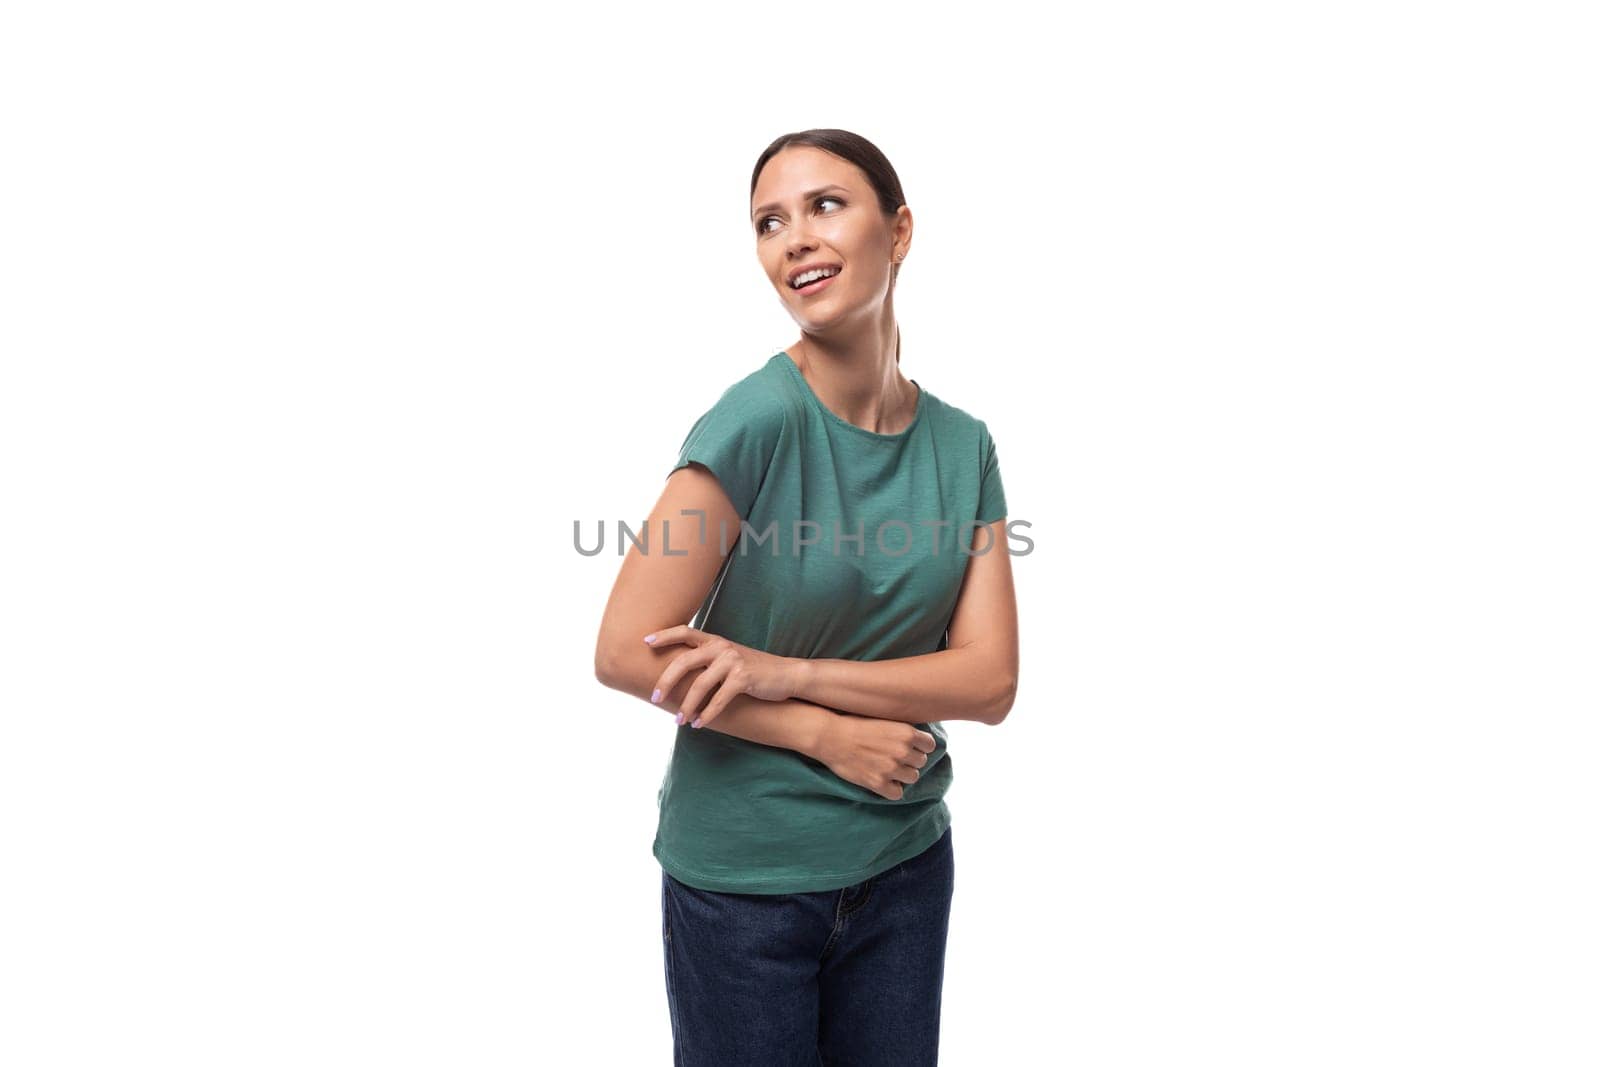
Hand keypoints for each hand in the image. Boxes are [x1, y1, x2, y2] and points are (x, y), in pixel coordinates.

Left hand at [643, 626, 803, 728]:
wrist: (786, 675)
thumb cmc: (753, 669)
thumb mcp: (729, 658)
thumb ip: (707, 660)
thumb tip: (678, 674)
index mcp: (715, 640)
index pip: (685, 631)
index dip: (664, 635)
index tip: (645, 641)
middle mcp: (721, 647)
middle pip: (684, 662)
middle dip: (665, 681)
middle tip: (654, 698)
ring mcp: (732, 661)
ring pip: (700, 685)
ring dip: (686, 706)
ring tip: (679, 720)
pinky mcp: (743, 678)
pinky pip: (719, 699)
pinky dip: (707, 714)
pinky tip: (699, 724)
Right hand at [814, 714, 936, 800]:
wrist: (830, 736)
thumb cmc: (853, 724)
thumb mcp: (884, 719)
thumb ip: (902, 730)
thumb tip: (916, 738)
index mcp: (906, 732)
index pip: (929, 745)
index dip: (920, 746)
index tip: (910, 746)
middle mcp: (902, 751)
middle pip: (921, 762)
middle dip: (910, 760)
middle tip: (894, 757)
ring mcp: (890, 769)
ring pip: (912, 778)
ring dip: (902, 775)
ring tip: (888, 768)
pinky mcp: (878, 783)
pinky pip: (897, 793)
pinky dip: (891, 789)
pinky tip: (882, 781)